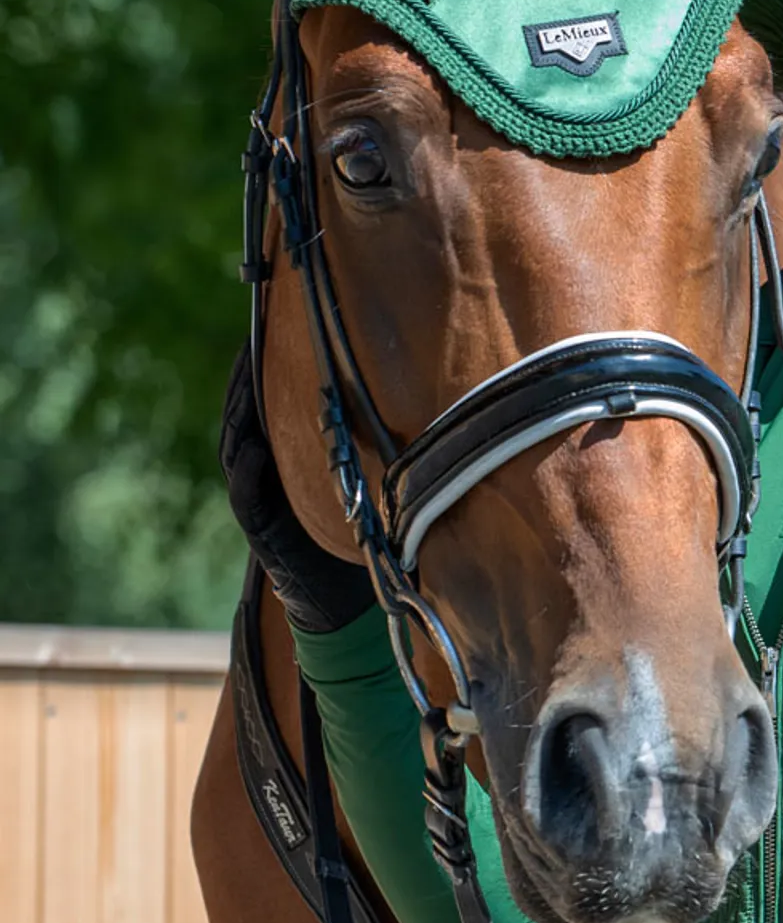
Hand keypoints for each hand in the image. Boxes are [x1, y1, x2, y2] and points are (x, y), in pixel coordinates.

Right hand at [219, 347, 375, 634]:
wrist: (341, 596)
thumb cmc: (356, 527)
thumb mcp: (362, 472)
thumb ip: (367, 439)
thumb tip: (405, 388)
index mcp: (286, 452)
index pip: (266, 399)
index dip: (264, 365)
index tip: (272, 326)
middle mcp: (265, 469)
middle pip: (245, 414)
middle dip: (246, 378)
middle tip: (252, 340)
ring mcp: (258, 497)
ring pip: (237, 445)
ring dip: (238, 413)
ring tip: (244, 379)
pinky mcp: (260, 527)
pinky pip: (245, 492)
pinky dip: (245, 470)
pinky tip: (249, 448)